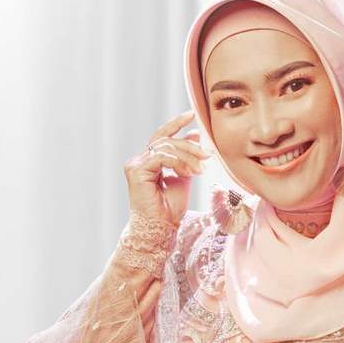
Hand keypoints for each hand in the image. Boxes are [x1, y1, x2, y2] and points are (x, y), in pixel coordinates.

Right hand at [123, 110, 211, 224]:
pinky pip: (161, 157)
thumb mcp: (184, 177)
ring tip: (201, 170)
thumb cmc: (170, 208)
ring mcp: (135, 164)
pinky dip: (178, 163)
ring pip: (166, 147)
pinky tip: (189, 173)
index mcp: (149, 160)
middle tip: (208, 155)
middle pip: (167, 140)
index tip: (192, 115)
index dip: (176, 124)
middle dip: (190, 146)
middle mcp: (139, 160)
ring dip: (188, 156)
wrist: (161, 228)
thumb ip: (187, 158)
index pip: (163, 136)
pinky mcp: (136, 171)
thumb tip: (195, 135)